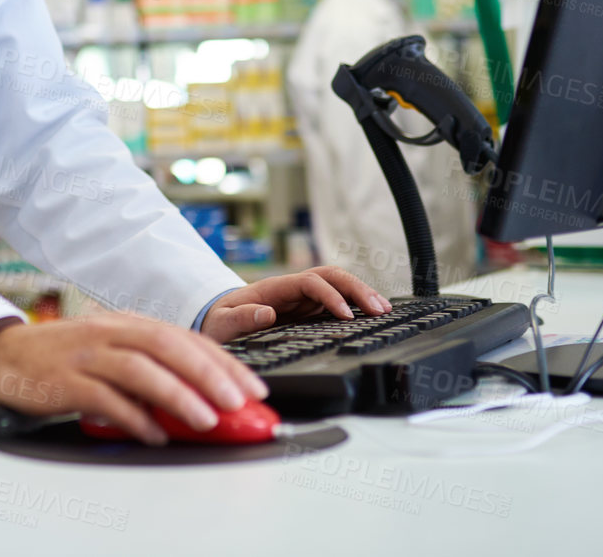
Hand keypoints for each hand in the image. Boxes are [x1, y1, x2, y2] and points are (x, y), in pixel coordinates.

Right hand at [0, 312, 268, 445]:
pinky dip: (133, 417)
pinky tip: (153, 434)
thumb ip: (149, 367)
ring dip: (178, 394)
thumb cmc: (62, 358)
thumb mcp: (110, 351)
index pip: (185, 337)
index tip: (251, 387)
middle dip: (210, 374)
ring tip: (206, 419)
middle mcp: (109, 332)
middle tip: (238, 402)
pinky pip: (104, 399)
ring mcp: (86, 355)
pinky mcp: (64, 381)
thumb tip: (200, 398)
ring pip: (140, 369)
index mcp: (126, 323)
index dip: (223, 361)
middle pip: (168, 346)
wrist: (3, 357)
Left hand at [199, 267, 390, 341]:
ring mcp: (302, 299)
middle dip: (357, 289)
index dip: (330, 296)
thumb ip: (240, 318)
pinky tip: (371, 315)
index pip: (311, 282)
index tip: (345, 316)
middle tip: (379, 309)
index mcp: (274, 288)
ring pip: (338, 287)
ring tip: (384, 310)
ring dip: (361, 294)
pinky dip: (355, 305)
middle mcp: (292, 289)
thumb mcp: (222, 324)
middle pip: (331, 277)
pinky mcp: (307, 311)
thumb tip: (266, 313)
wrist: (217, 325)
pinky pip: (336, 302)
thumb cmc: (219, 323)